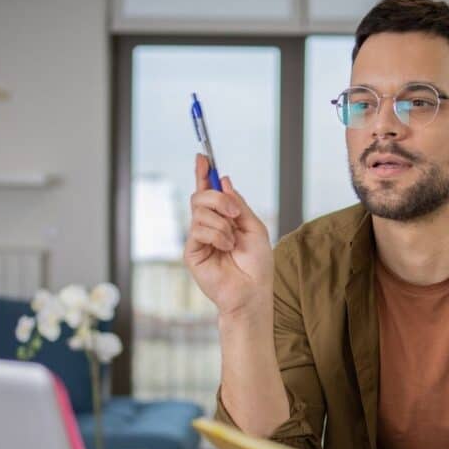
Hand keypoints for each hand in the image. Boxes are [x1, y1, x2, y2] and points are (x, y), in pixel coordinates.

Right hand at [183, 154, 273, 316]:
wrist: (252, 291)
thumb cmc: (256, 265)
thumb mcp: (254, 227)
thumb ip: (238, 205)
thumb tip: (225, 181)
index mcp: (223, 218)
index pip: (208, 191)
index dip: (204, 173)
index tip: (203, 156)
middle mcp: (208, 226)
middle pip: (200, 196)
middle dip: (218, 198)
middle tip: (234, 214)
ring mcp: (198, 238)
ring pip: (199, 212)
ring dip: (222, 223)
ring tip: (232, 242)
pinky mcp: (192, 252)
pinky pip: (198, 230)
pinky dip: (217, 235)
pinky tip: (225, 248)